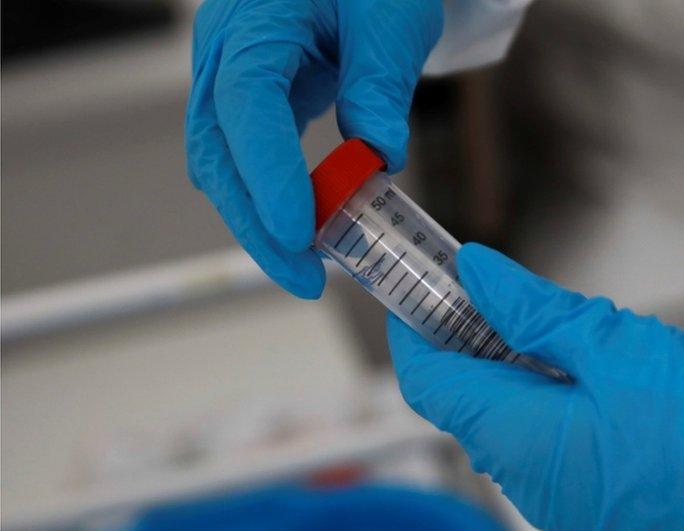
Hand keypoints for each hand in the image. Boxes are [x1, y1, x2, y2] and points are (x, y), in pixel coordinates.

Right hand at [186, 0, 441, 297]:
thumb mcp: (389, 21)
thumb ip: (379, 88)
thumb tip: (379, 158)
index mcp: (257, 19)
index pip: (247, 102)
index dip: (268, 172)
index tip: (301, 230)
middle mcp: (226, 51)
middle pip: (218, 149)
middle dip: (256, 222)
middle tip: (304, 276)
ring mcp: (228, 76)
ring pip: (222, 163)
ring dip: (259, 220)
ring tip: (307, 267)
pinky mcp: (246, 100)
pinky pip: (244, 158)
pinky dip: (268, 198)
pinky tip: (302, 230)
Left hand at [388, 244, 683, 530]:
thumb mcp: (616, 346)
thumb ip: (535, 311)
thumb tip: (476, 276)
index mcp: (520, 439)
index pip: (430, 383)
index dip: (414, 332)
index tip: (419, 289)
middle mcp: (530, 482)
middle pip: (469, 403)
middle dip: (469, 343)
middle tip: (493, 292)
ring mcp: (565, 503)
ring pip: (513, 425)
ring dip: (513, 373)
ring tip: (552, 327)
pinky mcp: (600, 508)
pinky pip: (552, 450)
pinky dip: (550, 406)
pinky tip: (592, 377)